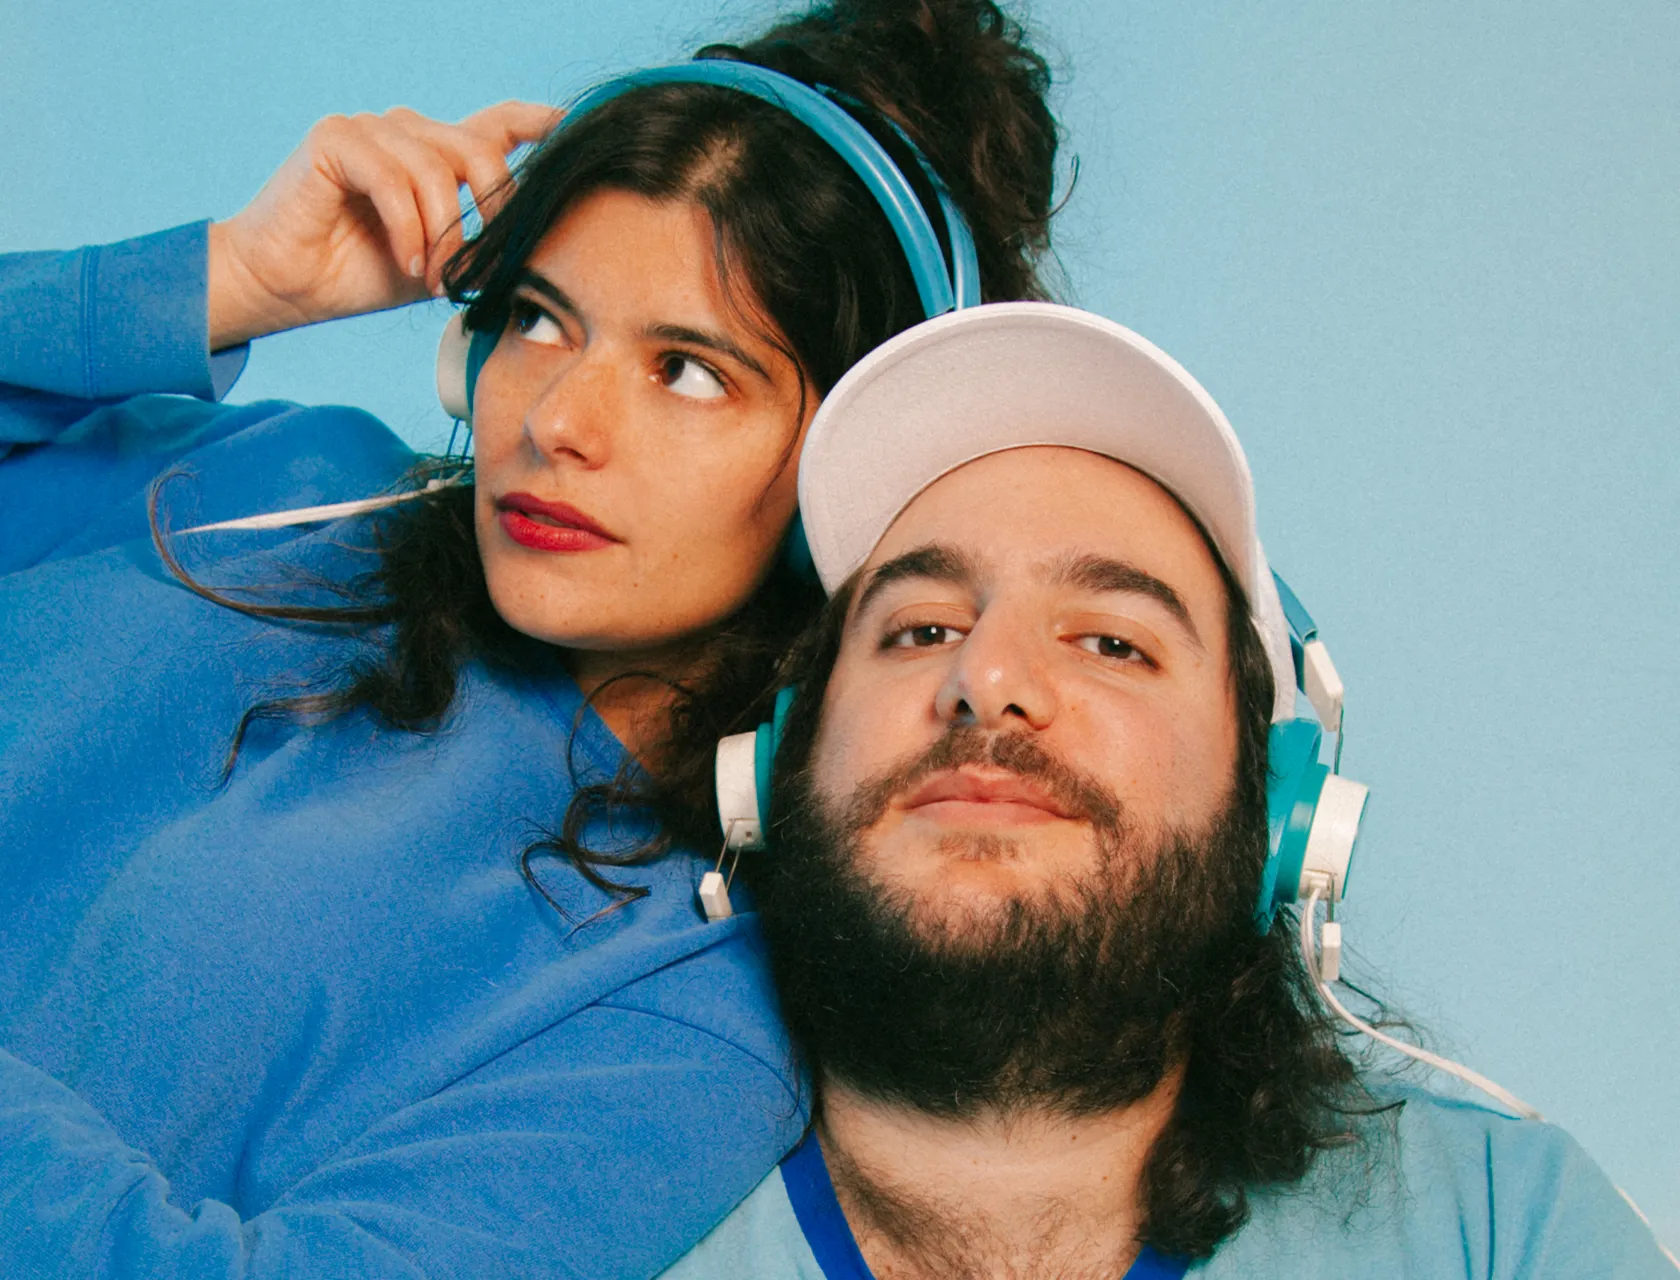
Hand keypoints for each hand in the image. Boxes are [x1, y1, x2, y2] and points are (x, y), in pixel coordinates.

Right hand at [208, 101, 559, 348]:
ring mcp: (370, 128)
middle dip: (490, 212)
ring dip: (441, 235)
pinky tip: (406, 262)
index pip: (497, 124)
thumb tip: (535, 253)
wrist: (287, 285)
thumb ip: (480, 248)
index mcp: (436, 154)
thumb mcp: (439, 264)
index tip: (576, 130)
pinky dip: (407, 229)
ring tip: (431, 277)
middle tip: (476, 268)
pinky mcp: (335, 139)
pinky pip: (393, 180)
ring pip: (436, 171)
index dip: (539, 122)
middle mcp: (407, 130)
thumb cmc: (360, 274)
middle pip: (479, 150)